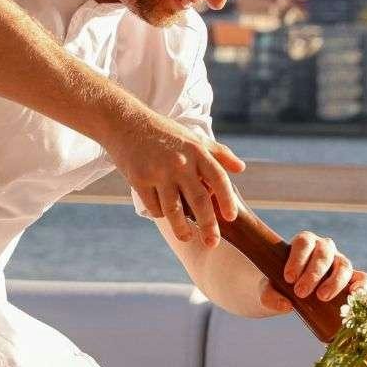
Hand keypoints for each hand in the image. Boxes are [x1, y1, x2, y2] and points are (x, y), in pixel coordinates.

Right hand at [109, 111, 244, 245]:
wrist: (126, 123)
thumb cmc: (164, 132)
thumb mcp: (193, 138)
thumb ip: (219, 153)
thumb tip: (241, 169)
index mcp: (196, 152)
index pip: (218, 178)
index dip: (226, 199)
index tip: (231, 217)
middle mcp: (180, 163)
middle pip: (199, 200)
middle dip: (208, 225)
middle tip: (213, 243)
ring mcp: (158, 172)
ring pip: (174, 210)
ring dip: (182, 228)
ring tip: (188, 238)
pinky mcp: (139, 180)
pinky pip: (154, 206)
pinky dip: (160, 215)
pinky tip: (163, 216)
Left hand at [259, 231, 366, 312]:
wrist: (290, 296)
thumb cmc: (278, 287)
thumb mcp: (267, 290)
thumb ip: (268, 295)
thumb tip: (286, 305)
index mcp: (304, 243)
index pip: (304, 242)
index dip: (298, 258)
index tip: (288, 278)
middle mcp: (324, 249)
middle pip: (324, 253)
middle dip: (313, 273)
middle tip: (301, 292)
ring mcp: (339, 263)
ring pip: (344, 265)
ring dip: (335, 281)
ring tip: (322, 297)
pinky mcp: (351, 279)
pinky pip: (362, 278)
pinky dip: (361, 285)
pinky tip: (354, 296)